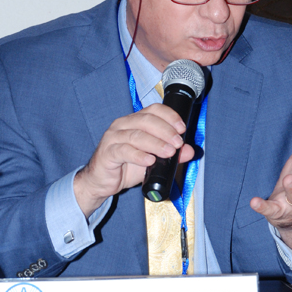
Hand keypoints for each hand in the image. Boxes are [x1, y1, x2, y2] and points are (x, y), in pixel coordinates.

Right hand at [74, 105, 194, 217]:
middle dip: (165, 131)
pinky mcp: (107, 153)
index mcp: (133, 121)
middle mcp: (122, 125)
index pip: (153, 110)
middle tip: (178, 143)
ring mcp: (113, 138)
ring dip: (156, 143)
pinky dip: (138, 155)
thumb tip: (190, 151)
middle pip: (146, 120)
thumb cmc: (124, 166)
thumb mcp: (152, 160)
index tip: (182, 128)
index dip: (169, 116)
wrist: (101, 181)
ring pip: (136, 135)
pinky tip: (149, 160)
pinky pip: (124, 151)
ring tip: (169, 152)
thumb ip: (171, 154)